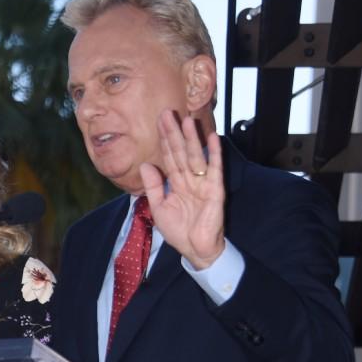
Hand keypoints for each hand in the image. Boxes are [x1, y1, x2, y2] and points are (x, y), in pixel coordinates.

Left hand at [140, 112, 225, 268]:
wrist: (194, 249)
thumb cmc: (178, 230)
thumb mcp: (159, 207)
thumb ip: (153, 186)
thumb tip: (146, 165)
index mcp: (176, 182)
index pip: (169, 156)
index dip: (164, 139)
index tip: (158, 121)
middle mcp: (189, 179)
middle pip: (180, 152)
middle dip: (173, 133)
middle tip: (167, 112)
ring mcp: (203, 182)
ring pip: (195, 156)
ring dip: (191, 138)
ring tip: (186, 120)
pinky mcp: (215, 190)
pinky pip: (215, 168)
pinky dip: (213, 153)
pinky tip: (211, 138)